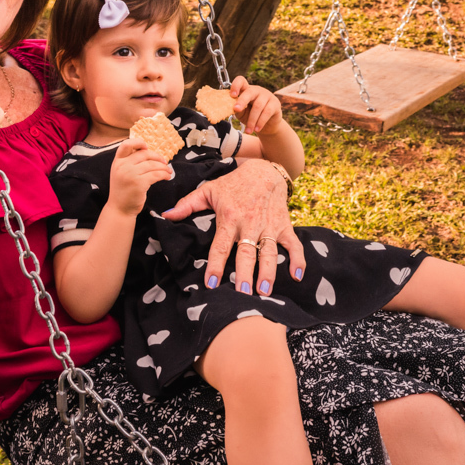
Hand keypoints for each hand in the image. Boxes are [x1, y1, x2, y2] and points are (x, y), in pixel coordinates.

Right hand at [110, 138, 171, 215]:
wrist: (120, 209)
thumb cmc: (123, 191)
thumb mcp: (121, 173)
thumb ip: (129, 162)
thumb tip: (147, 152)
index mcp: (117, 161)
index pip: (126, 144)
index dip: (138, 142)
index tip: (146, 147)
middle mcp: (122, 166)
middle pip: (144, 154)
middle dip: (157, 157)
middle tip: (164, 162)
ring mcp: (130, 174)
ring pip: (153, 164)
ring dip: (164, 167)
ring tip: (168, 171)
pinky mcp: (139, 183)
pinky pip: (156, 174)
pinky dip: (164, 174)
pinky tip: (167, 177)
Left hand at [163, 159, 305, 294]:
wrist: (264, 170)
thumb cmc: (233, 184)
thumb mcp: (209, 190)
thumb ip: (187, 204)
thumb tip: (166, 215)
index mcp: (230, 217)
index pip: (221, 245)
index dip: (215, 264)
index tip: (211, 283)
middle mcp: (250, 224)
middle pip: (247, 253)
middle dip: (245, 274)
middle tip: (242, 294)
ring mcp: (269, 226)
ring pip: (270, 252)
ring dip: (268, 272)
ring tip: (265, 291)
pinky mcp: (284, 226)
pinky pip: (294, 244)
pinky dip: (298, 260)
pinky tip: (297, 276)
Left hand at [230, 76, 284, 135]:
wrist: (266, 126)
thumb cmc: (250, 116)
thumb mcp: (242, 113)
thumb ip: (237, 109)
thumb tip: (232, 108)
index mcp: (246, 90)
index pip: (241, 81)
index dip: (236, 85)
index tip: (232, 95)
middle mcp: (257, 90)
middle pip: (249, 92)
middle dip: (242, 101)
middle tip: (236, 109)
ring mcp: (267, 95)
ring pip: (258, 106)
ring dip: (252, 120)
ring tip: (248, 130)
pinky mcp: (275, 103)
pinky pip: (267, 112)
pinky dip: (260, 122)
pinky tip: (256, 129)